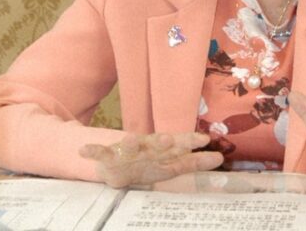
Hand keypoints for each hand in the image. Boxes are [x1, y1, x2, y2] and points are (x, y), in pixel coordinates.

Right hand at [79, 132, 222, 187]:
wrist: (117, 166)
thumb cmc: (148, 164)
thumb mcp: (171, 165)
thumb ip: (193, 162)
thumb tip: (220, 158)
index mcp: (162, 149)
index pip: (180, 144)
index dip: (191, 143)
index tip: (206, 140)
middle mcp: (146, 146)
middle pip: (156, 143)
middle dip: (162, 142)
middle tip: (169, 140)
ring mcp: (126, 150)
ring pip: (128, 145)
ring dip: (129, 142)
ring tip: (130, 139)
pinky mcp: (108, 157)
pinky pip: (99, 153)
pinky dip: (92, 151)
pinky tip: (85, 150)